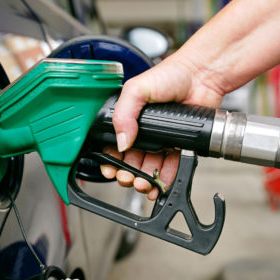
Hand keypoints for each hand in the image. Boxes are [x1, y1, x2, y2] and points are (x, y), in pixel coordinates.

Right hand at [101, 55, 225, 199]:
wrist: (202, 76)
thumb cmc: (170, 75)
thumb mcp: (136, 89)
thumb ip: (123, 114)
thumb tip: (121, 141)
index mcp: (128, 119)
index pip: (114, 145)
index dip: (110, 159)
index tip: (110, 169)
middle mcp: (143, 131)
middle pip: (130, 160)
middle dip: (126, 174)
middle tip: (127, 178)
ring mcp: (161, 139)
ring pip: (148, 167)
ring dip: (144, 180)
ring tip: (143, 184)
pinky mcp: (179, 145)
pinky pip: (170, 166)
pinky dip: (165, 179)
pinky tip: (160, 185)